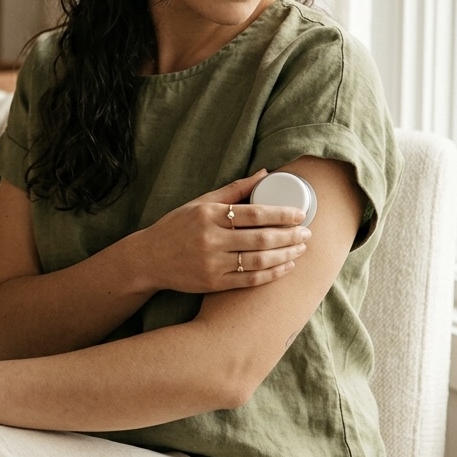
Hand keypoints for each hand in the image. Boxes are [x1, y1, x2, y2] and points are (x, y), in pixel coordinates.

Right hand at [133, 169, 310, 293]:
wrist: (149, 258)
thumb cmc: (176, 227)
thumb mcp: (199, 203)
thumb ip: (233, 190)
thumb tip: (264, 173)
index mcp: (208, 215)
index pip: (254, 213)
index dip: (282, 214)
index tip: (300, 214)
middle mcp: (211, 239)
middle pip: (261, 238)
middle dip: (290, 236)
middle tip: (307, 233)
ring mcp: (212, 263)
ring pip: (260, 260)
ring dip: (286, 255)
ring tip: (301, 249)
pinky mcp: (213, 283)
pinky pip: (250, 279)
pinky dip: (272, 273)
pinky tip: (286, 266)